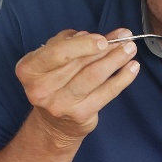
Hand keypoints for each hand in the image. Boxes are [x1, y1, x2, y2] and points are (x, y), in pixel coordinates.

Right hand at [15, 29, 138, 145]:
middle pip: (79, 63)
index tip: (103, 39)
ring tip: (130, 49)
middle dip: (105, 48)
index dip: (83, 45)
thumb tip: (99, 36)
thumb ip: (71, 43)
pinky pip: (106, 92)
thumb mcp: (52, 60)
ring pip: (93, 76)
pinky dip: (122, 78)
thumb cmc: (54, 83)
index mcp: (29, 69)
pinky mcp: (80, 114)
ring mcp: (60, 104)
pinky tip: (132, 67)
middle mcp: (41, 89)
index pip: (57, 52)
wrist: (54, 124)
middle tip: (125, 38)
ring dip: (115, 60)